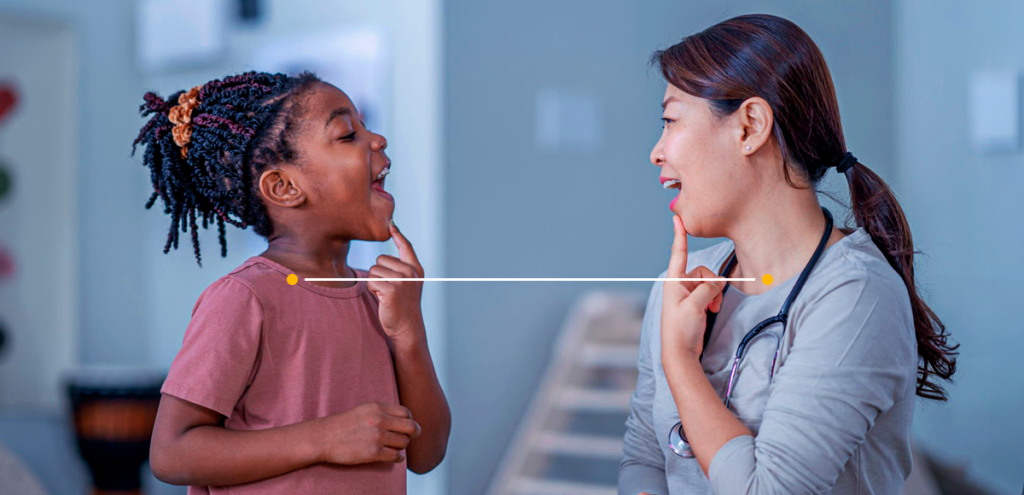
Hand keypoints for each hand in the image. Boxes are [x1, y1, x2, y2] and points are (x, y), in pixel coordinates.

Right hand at [314, 402, 421, 464]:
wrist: (324, 437)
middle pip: (410, 427)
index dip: (410, 420)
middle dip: (413, 433)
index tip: (407, 426)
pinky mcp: (373, 453)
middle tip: (411, 437)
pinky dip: (398, 458)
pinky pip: (396, 456)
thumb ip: (383, 412)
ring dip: (401, 446)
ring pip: (403, 443)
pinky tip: (394, 457)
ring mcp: (377, 437)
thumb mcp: (364, 410)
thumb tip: (405, 420)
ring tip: (394, 447)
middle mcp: (379, 420)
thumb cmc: (344, 424)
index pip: (406, 412)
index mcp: (377, 407)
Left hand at [368, 221, 425, 341]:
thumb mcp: (407, 282)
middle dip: (379, 273)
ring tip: (385, 295)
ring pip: (373, 270)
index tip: (391, 224)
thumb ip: (401, 265)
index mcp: (415, 268)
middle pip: (381, 259)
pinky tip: (382, 299)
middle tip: (388, 289)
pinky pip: (371, 281)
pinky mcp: (391, 290)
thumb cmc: (402, 304)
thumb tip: (392, 246)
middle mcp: (410, 272)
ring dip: (374, 283)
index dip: (398, 235)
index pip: (406, 246)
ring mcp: (402, 280)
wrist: (407, 327)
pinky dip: (372, 290)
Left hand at [661, 215, 725, 360]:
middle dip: (712, 285)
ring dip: (714, 295)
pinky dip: (714, 300)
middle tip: (710, 302)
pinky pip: (711, 293)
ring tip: (710, 309)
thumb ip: (707, 289)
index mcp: (673, 281)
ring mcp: (688, 293)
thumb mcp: (694, 306)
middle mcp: (679, 284)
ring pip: (710, 283)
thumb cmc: (681, 329)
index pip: (679, 253)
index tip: (677, 218)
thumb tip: (718, 283)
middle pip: (704, 272)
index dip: (680, 235)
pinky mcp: (695, 302)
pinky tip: (711, 311)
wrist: (681, 352)